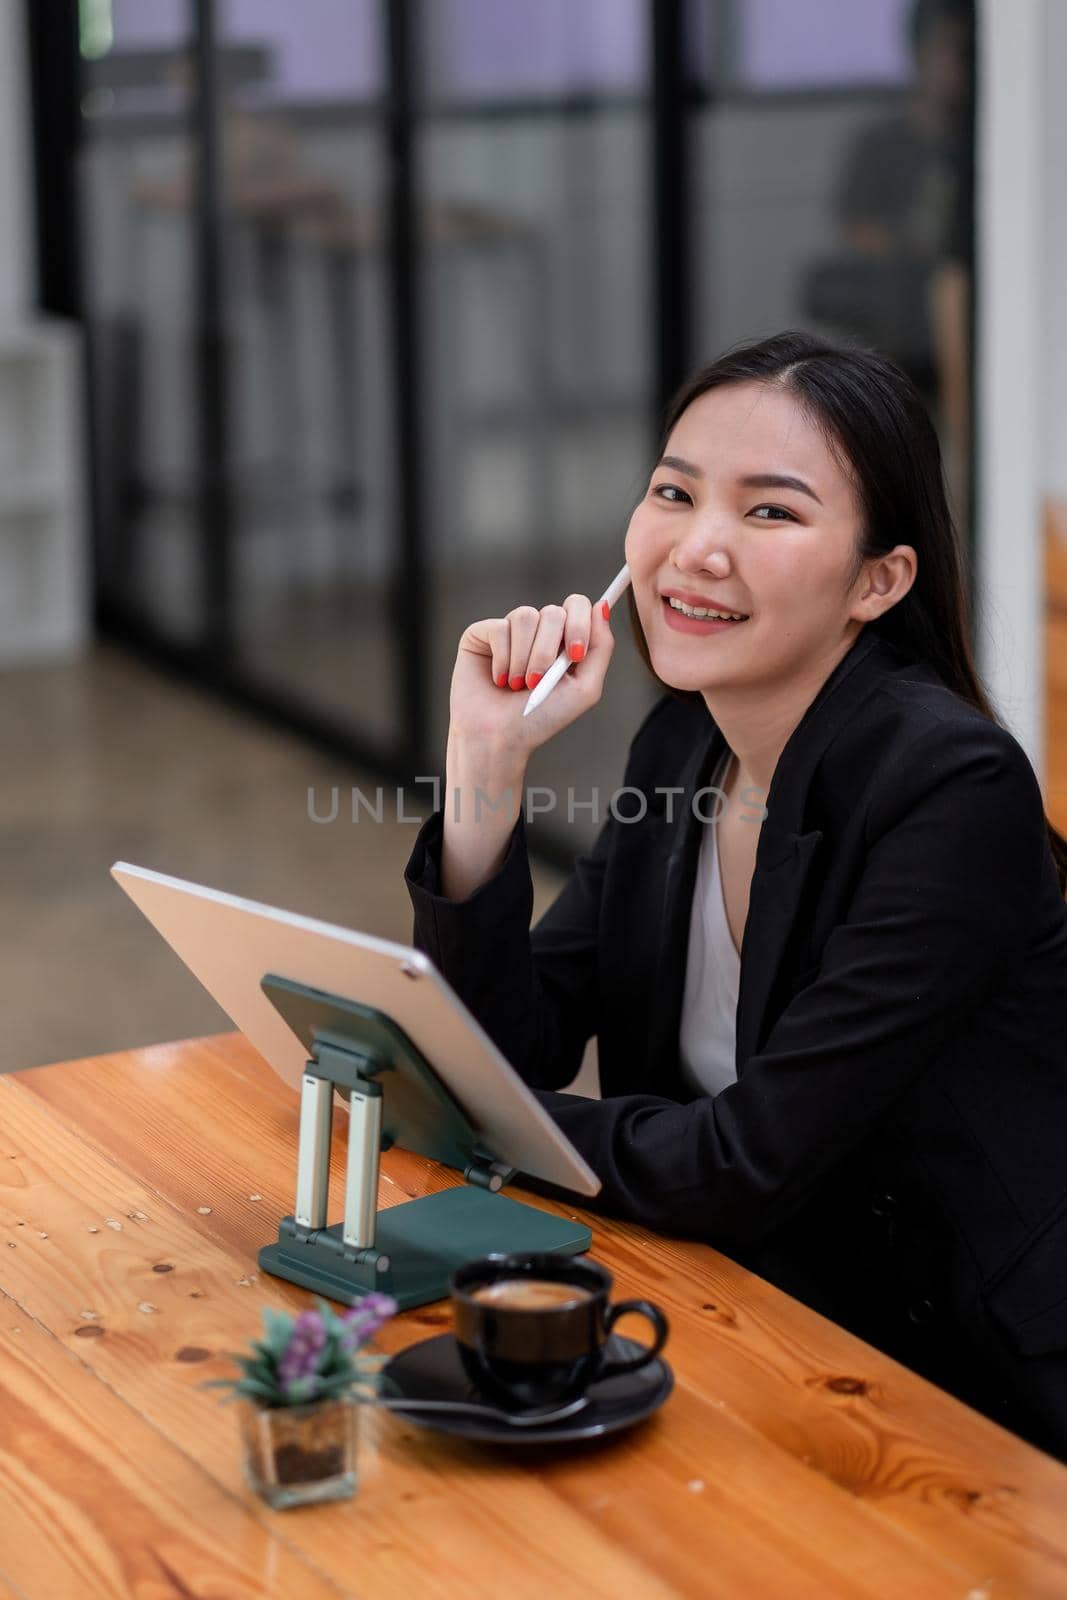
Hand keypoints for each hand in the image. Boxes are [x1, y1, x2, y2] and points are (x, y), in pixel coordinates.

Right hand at [448, 593, 614, 756]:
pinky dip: (503, 659)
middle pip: (554, 612)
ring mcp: (509, 630)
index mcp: (563, 640)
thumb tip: (603, 605)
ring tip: (516, 684)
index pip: (577, 605)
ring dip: (524, 658)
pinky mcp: (482, 634)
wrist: (499, 738)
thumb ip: (601, 647)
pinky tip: (498, 679)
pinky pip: (499, 628)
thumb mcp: (585, 688)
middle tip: (537, 681)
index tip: (575, 655)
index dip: (580, 624)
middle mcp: (537, 631)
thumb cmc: (541, 718)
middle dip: (548, 652)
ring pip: (526, 616)